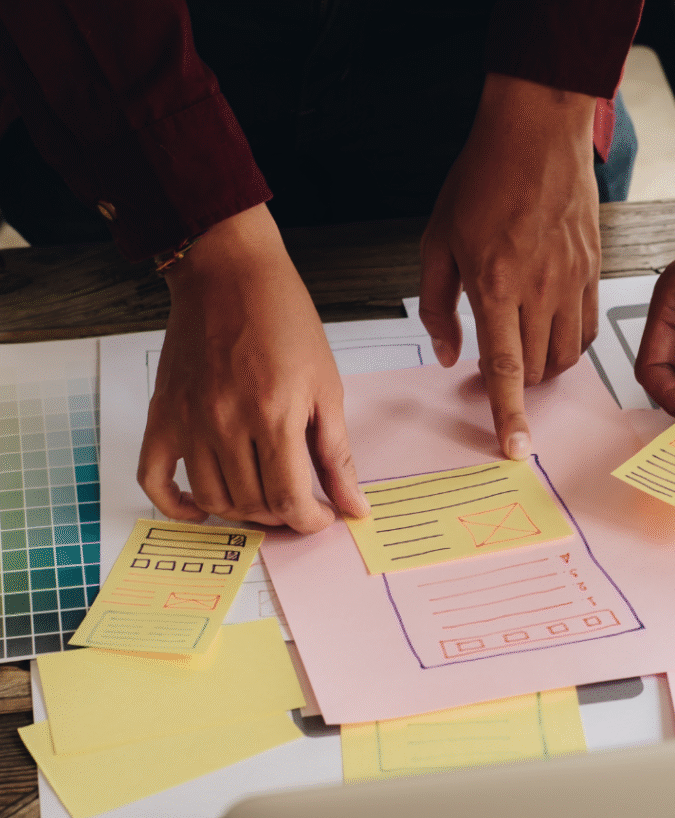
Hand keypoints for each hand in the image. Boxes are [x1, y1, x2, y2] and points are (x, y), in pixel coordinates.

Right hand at [138, 204, 369, 531]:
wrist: (229, 273)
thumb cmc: (285, 321)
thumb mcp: (327, 387)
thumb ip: (338, 454)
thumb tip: (354, 506)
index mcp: (274, 415)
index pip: (289, 500)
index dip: (310, 521)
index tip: (321, 517)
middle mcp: (226, 423)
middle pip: (253, 504)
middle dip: (283, 516)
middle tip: (298, 504)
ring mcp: (188, 421)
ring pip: (212, 499)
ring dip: (242, 512)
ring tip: (264, 500)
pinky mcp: (162, 415)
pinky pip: (155, 478)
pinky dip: (177, 505)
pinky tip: (203, 508)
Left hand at [419, 73, 599, 459]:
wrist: (537, 130)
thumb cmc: (482, 178)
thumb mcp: (437, 241)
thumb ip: (438, 306)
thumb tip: (448, 355)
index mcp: (495, 284)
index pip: (505, 369)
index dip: (509, 415)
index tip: (517, 449)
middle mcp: (539, 289)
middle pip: (537, 369)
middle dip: (516, 385)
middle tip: (496, 369)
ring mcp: (572, 281)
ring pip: (566, 356)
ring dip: (543, 368)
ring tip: (523, 349)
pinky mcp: (593, 270)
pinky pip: (587, 329)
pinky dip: (568, 344)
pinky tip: (550, 330)